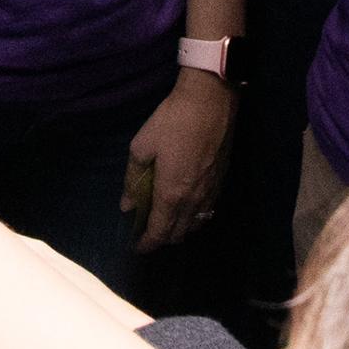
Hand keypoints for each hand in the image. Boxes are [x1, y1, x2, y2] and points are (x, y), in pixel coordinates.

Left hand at [122, 71, 235, 252]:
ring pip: (196, 224)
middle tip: (148, 231)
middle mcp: (193, 200)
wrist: (210, 102)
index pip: (160, 232)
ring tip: (167, 220)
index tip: (137, 247)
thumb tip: (126, 204)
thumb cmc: (172, 121)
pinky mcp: (221, 181)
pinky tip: (188, 206)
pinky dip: (196, 217)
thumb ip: (133, 178)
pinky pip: (207, 211)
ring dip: (181, 229)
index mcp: (172, 194)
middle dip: (163, 238)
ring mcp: (211, 192)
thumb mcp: (142, 146)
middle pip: (179, 233)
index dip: (147, 243)